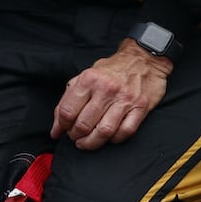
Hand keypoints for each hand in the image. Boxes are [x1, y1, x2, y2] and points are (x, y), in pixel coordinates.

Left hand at [52, 40, 169, 149]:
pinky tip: (110, 137)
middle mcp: (107, 89)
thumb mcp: (85, 78)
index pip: (67, 112)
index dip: (62, 127)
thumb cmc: (112, 70)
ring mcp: (126, 98)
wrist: (144, 58)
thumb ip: (67, 102)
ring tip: (88, 141)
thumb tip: (56, 130)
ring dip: (92, 142)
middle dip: (76, 136)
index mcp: (89, 79)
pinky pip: (125, 131)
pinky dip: (115, 139)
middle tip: (77, 136)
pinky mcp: (141, 106)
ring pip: (104, 132)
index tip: (64, 130)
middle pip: (84, 125)